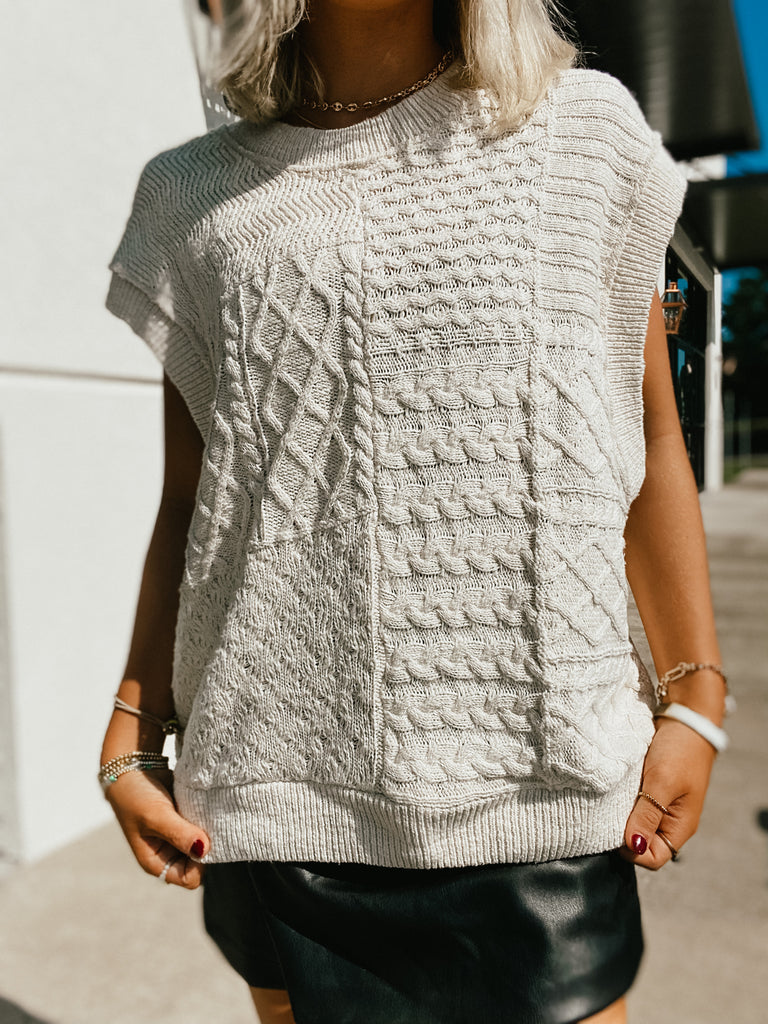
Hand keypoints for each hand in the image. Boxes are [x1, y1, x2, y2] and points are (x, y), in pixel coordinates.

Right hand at [106, 768, 209, 888]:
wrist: (133, 767)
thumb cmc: (135, 796)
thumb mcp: (156, 816)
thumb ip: (179, 834)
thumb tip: (204, 850)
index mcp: (157, 862)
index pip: (190, 878)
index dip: (201, 863)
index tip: (203, 838)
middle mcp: (169, 854)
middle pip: (200, 862)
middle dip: (207, 846)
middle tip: (206, 823)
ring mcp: (178, 837)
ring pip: (205, 844)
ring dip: (208, 831)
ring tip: (205, 813)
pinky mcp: (185, 821)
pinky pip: (204, 826)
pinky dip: (208, 819)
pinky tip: (206, 807)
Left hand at [620, 716, 717, 868]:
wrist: (685, 717)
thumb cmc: (679, 751)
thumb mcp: (662, 784)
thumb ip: (647, 816)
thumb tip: (633, 847)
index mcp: (679, 827)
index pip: (653, 858)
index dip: (631, 850)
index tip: (613, 829)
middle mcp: (670, 821)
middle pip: (641, 843)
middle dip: (622, 832)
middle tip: (606, 812)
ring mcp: (660, 805)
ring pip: (634, 823)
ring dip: (620, 815)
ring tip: (609, 799)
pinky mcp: (651, 789)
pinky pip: (633, 804)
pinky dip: (622, 800)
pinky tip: (613, 790)